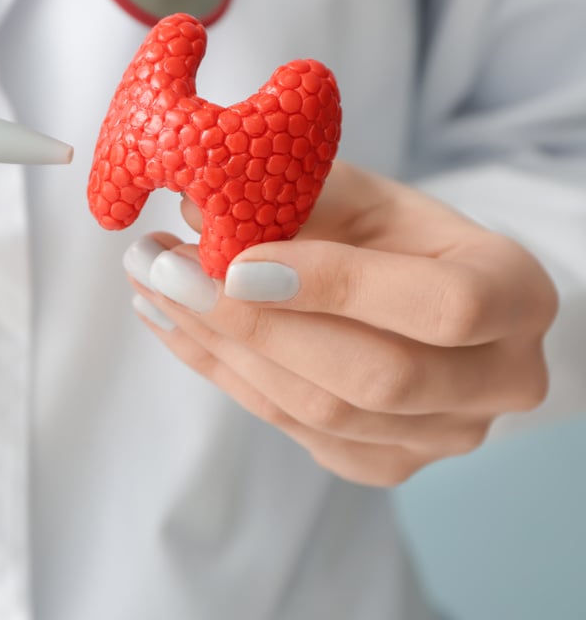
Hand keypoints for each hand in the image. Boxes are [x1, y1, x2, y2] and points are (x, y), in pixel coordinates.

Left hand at [124, 162, 556, 485]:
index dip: (337, 286)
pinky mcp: (384, 464)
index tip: (239, 259)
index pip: (440, 306)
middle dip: (252, 324)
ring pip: (319, 412)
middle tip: (161, 269)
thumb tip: (195, 211)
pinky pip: (288, 426)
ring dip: (216, 346)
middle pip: (372, 377)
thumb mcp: (368, 199)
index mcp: (515, 295)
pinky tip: (169, 322)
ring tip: (148, 285)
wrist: (437, 305)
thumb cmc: (403, 239)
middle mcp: (498, 381)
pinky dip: (218, 371)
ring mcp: (443, 438)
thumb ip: (297, 200)